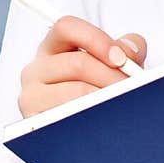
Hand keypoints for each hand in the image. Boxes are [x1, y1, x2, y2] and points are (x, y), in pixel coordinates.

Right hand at [18, 15, 147, 118]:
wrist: (80, 135)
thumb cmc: (96, 92)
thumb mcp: (112, 66)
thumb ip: (126, 51)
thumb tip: (129, 52)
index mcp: (53, 48)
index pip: (66, 27)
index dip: (96, 39)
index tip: (121, 58)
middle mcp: (36, 69)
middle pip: (77, 63)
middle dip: (111, 76)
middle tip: (132, 88)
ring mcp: (31, 96)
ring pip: (76, 91)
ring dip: (106, 98)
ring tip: (123, 104)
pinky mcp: (33, 122)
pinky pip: (66, 118)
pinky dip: (92, 118)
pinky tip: (104, 120)